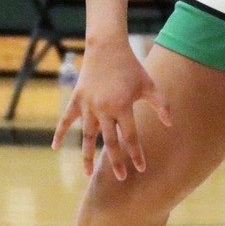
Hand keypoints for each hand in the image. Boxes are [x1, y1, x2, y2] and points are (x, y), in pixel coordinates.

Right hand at [53, 43, 170, 179]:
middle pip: (110, 142)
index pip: (130, 137)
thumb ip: (161, 104)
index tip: (140, 168)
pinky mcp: (76, 99)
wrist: (107, 47)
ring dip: (88, 156)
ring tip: (88, 174)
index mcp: (122, 106)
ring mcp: (88, 105)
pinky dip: (59, 132)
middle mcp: (104, 109)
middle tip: (121, 178)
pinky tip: (53, 147)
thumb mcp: (149, 84)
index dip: (136, 153)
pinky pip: (66, 120)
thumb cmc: (131, 67)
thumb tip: (170, 124)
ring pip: (87, 136)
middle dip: (116, 160)